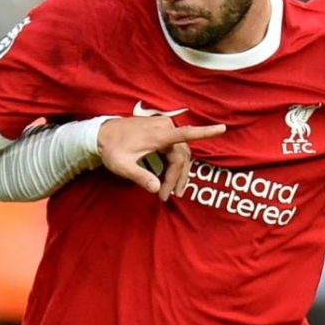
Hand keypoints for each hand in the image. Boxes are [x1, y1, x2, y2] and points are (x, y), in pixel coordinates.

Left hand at [96, 116, 223, 198]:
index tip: (223, 129)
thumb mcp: (122, 166)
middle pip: (181, 155)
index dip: (205, 132)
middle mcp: (164, 128)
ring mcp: (163, 128)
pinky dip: (173, 165)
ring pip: (179, 154)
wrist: (101, 134)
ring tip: (169, 192)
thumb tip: (157, 189)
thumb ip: (139, 177)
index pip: (186, 134)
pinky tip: (167, 179)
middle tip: (168, 196)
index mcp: (158, 134)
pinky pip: (174, 150)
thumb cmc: (111, 149)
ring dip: (177, 173)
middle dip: (177, 177)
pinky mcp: (161, 131)